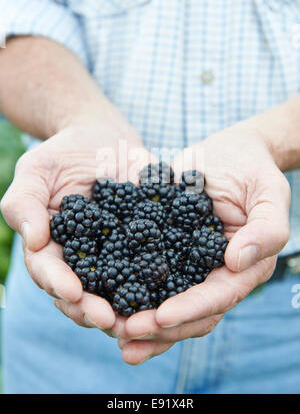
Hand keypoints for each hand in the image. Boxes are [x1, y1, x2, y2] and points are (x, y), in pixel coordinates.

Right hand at [0, 112, 152, 334]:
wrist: (105, 137)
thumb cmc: (64, 151)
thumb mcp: (38, 169)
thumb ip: (26, 202)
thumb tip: (35, 240)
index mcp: (54, 245)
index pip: (49, 271)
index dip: (59, 285)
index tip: (73, 292)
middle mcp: (84, 257)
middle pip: (83, 292)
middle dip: (93, 309)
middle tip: (109, 319)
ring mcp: (115, 252)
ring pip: (118, 288)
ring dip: (127, 308)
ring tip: (140, 321)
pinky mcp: (145, 242)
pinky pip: (151, 263)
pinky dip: (159, 280)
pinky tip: (171, 291)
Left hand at [115, 126, 289, 363]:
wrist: (227, 152)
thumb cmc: (253, 168)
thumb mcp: (269, 192)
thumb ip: (267, 228)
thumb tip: (237, 262)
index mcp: (244, 267)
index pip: (219, 296)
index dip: (190, 309)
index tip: (161, 317)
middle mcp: (216, 273)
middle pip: (191, 312)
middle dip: (159, 327)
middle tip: (125, 332)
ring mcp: (189, 264)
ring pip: (168, 302)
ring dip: (142, 322)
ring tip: (112, 330)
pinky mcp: (167, 249)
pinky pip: (148, 275)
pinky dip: (130, 290)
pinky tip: (106, 298)